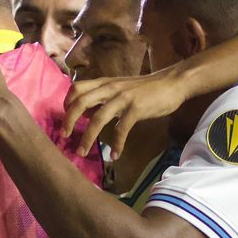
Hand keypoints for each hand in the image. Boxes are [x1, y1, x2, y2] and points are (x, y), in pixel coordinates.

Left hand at [64, 68, 188, 156]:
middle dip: (69, 121)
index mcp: (105, 83)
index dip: (67, 103)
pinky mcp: (136, 109)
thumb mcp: (121, 88)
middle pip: (81, 102)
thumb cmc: (146, 88)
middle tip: (64, 136)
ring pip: (98, 118)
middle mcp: (110, 88)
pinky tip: (115, 155)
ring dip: (88, 137)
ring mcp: (123, 98)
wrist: (172, 82)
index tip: (66, 119)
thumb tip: (87, 113)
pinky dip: (116, 144)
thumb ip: (104, 97)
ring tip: (82, 152)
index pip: (77, 88)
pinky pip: (121, 129)